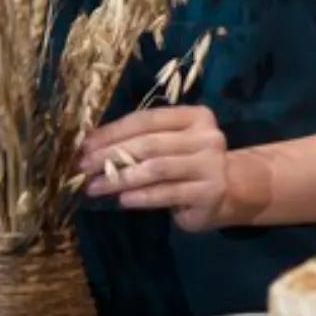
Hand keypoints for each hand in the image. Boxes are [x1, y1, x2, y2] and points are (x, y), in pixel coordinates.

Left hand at [80, 106, 228, 232]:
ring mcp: (209, 165)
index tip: (86, 144)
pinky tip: (121, 200)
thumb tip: (95, 146)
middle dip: (111, 155)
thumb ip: (146, 140)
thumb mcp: (174, 143)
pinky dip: (141, 196)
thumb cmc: (191, 162)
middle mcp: (205, 137)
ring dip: (120, 178)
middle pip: (149, 143)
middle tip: (84, 167)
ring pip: (156, 168)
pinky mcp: (207, 193)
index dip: (114, 130)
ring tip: (95, 187)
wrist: (232, 189)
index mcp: (194, 116)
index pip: (148, 119)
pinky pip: (166, 193)